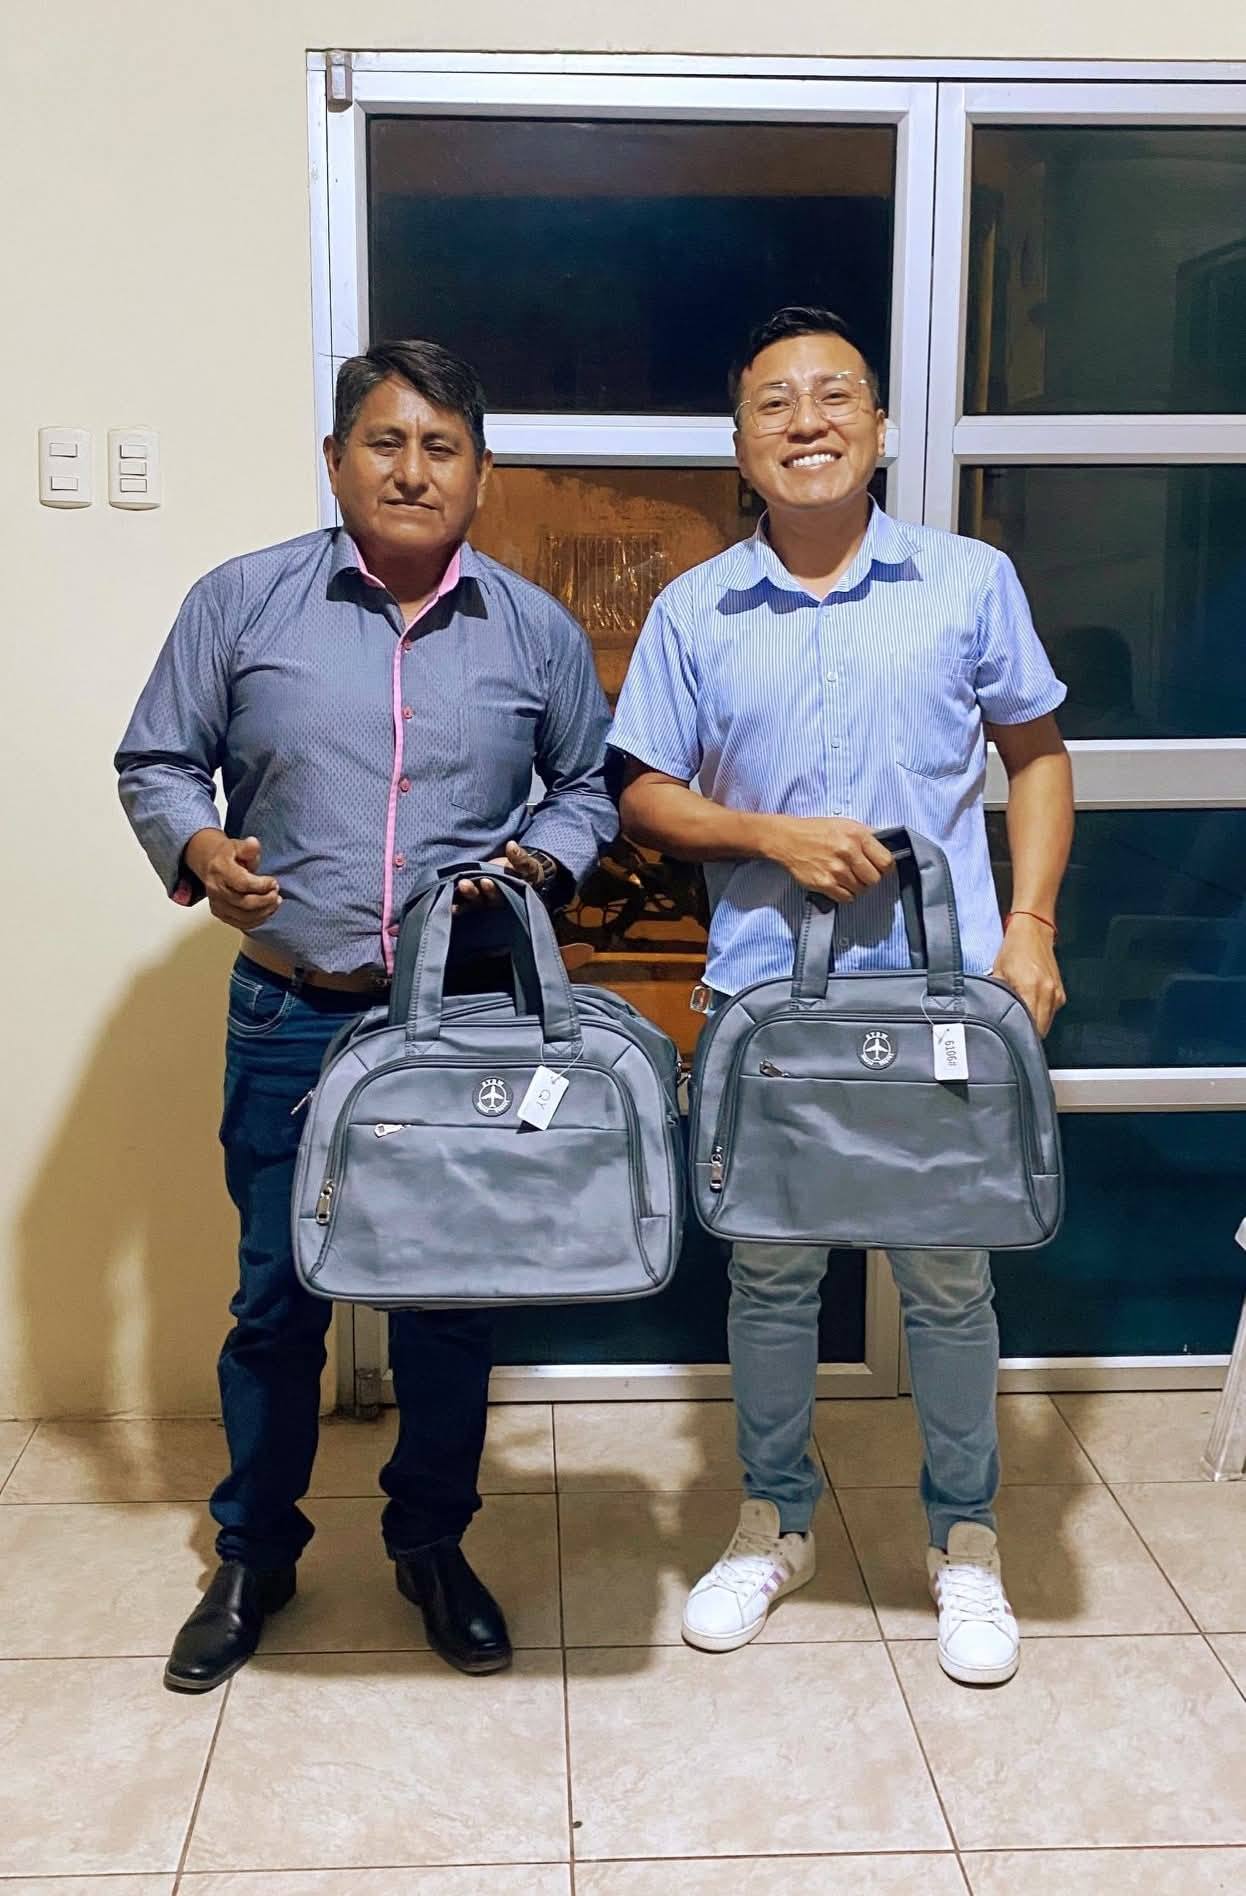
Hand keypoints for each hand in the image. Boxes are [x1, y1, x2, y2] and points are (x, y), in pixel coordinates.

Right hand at [183, 831, 280, 932]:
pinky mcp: (221, 913)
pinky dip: (257, 920)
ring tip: (275, 901)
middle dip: (266, 900)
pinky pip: (241, 923)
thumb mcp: (238, 845)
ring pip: (244, 916)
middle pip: (244, 903)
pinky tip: (267, 911)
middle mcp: (216, 889)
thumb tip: (253, 843)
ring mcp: (217, 903)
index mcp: (220, 870)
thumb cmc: (227, 856)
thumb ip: (248, 847)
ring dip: (264, 911)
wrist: (211, 864)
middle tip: (276, 892)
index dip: (262, 885)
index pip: (243, 883)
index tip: (273, 882)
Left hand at [455, 840, 550, 909]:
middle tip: (463, 883)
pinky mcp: (472, 895)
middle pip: (481, 901)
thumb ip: (520, 858)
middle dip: (472, 893)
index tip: (486, 880)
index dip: (492, 890)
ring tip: (453, 888)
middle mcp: (493, 901)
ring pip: (470, 901)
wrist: (518, 873)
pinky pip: (462, 901)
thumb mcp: (526, 864)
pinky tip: (447, 900)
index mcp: (507, 896)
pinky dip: (455, 902)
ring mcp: (481, 900)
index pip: (498, 896)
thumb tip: (511, 845)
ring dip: (461, 896)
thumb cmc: (524, 871)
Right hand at [762, 816, 894, 902]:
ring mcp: (836, 869)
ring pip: (861, 890)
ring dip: (856, 887)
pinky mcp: (824, 883)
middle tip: (861, 874)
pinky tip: (838, 884)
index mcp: (857, 835)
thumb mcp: (845, 824)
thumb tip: (886, 846)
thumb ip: (867, 835)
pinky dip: (845, 894)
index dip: (885, 868)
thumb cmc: (816, 831)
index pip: (886, 862)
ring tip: (846, 877)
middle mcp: (848, 852)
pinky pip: (846, 898)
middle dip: (870, 879)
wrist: (788, 839)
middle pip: (875, 879)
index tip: (880, 869)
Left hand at [991, 916, 1065, 1035]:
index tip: (1010, 1039)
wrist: (1033, 931)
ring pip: (1047, 1023)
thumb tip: (991, 1014)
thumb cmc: (1013, 949)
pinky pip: (1051, 1013)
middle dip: (1028, 1034)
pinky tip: (1030, 1008)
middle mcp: (1048, 993)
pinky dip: (1042, 1014)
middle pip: (1041, 1029)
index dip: (1019, 1036)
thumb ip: (996, 995)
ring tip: (1021, 1019)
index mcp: (1030, 988)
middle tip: (1013, 1034)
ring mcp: (1057, 993)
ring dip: (1036, 1025)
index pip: (1030, 1026)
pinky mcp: (1061, 993)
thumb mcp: (997, 972)